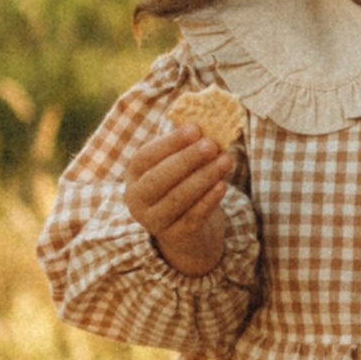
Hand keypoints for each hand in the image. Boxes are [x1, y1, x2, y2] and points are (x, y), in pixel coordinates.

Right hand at [124, 128, 235, 275]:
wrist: (186, 231)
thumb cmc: (181, 186)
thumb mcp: (177, 165)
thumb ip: (186, 145)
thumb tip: (207, 122)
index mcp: (134, 175)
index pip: (145, 157)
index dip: (170, 142)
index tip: (195, 128)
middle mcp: (137, 200)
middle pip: (159, 178)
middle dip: (187, 159)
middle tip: (212, 144)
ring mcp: (154, 221)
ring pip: (178, 198)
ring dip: (204, 177)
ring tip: (226, 160)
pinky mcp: (175, 237)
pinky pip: (193, 217)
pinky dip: (208, 200)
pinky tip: (223, 185)